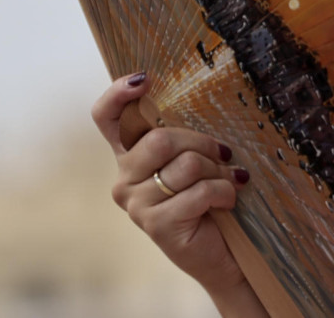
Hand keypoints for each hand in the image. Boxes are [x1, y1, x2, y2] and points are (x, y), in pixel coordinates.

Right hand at [92, 72, 260, 310]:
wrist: (224, 254)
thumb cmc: (213, 200)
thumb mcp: (197, 160)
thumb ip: (184, 136)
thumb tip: (195, 95)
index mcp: (131, 156)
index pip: (105, 118)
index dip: (118, 94)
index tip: (145, 79)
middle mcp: (124, 178)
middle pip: (160, 139)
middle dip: (203, 144)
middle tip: (224, 158)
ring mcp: (136, 204)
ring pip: (185, 165)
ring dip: (218, 173)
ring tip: (227, 184)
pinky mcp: (156, 225)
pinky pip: (199, 191)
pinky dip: (224, 193)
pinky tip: (227, 202)